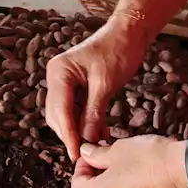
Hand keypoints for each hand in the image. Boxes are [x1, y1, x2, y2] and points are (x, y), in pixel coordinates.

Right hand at [44, 17, 148, 160]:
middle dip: (71, 135)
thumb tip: (86, 141)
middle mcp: (57, 76)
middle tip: (86, 154)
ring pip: (66, 115)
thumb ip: (93, 113)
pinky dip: (86, 123)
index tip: (76, 155)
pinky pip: (76, 110)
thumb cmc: (118, 50)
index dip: (68, 135)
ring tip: (96, 145)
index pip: (60, 110)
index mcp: (59, 71)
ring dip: (79, 131)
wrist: (130, 32)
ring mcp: (64, 82)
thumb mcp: (106, 84)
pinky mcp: (75, 87)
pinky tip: (100, 134)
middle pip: (58, 115)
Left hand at [71, 137, 187, 187]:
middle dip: (97, 174)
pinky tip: (140, 174)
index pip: (77, 184)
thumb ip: (97, 154)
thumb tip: (86, 153)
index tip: (90, 154)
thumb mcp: (118, 149)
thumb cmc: (152, 160)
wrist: (185, 172)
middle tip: (107, 155)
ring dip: (114, 183)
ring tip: (127, 163)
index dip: (81, 166)